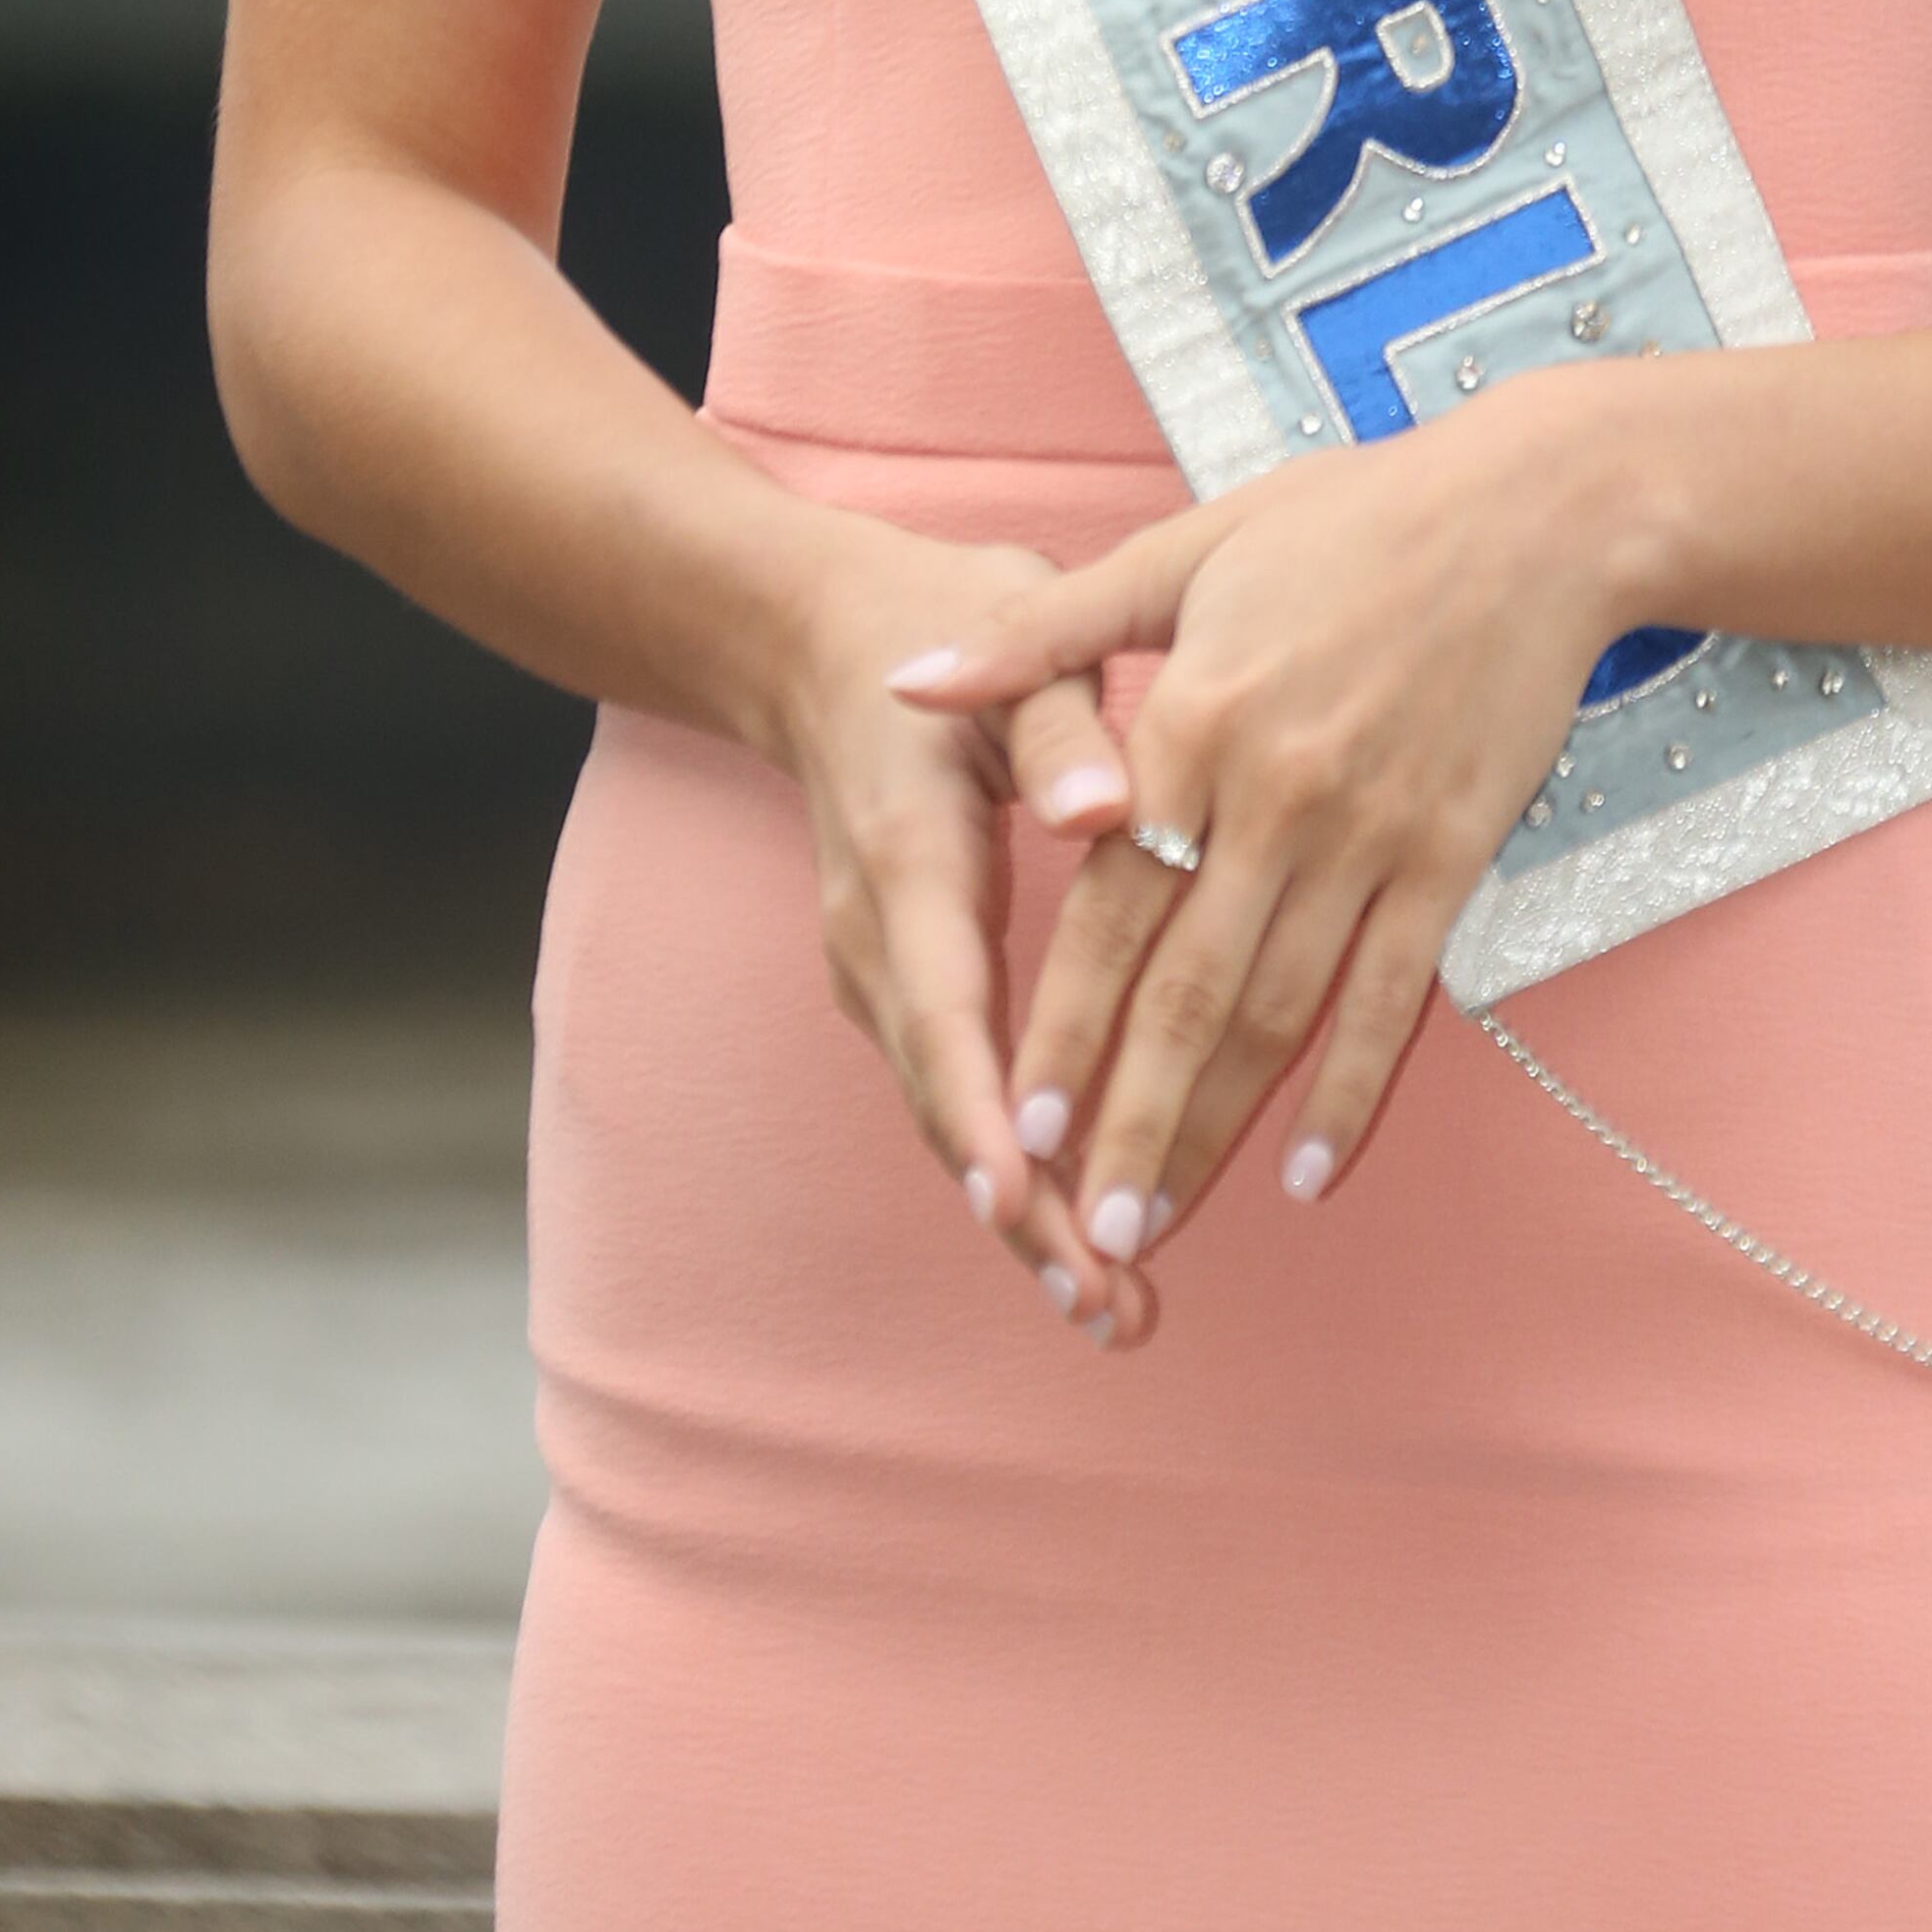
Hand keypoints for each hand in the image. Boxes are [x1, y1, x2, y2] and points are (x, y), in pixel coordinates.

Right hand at [774, 517, 1155, 1348]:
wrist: (821, 637)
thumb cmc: (945, 624)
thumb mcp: (1014, 635)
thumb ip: (1058, 732)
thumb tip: (1105, 810)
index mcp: (909, 849)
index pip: (942, 998)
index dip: (978, 1107)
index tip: (1021, 1200)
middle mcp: (877, 932)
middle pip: (944, 1096)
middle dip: (1021, 1212)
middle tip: (1108, 1306)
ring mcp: (877, 968)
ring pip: (946, 1113)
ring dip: (1022, 1216)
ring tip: (1111, 1308)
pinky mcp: (899, 985)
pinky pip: (953, 1090)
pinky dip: (1008, 1169)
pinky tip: (1074, 1235)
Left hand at [882, 381, 1635, 1273]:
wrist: (1535, 518)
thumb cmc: (1346, 521)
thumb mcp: (1180, 550)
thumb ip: (1039, 634)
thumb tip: (905, 681)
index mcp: (1198, 721)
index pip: (1112, 911)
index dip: (1065, 1025)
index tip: (1017, 1124)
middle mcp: (1279, 796)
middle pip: (1191, 995)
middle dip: (1132, 1121)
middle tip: (1082, 1230)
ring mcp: (1372, 837)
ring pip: (1281, 1015)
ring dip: (1221, 1129)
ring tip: (1160, 1220)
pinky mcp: (1450, 858)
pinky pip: (1392, 998)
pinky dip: (1349, 1091)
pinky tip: (1309, 1171)